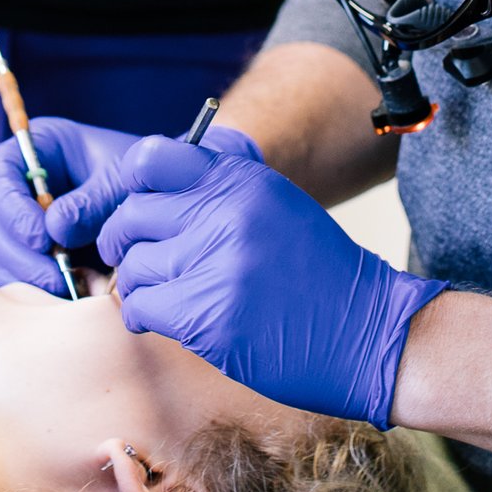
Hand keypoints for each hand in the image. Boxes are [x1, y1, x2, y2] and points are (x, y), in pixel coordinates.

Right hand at [0, 115, 259, 295]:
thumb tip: (52, 229)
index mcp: (38, 150)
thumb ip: (91, 200)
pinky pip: (7, 278)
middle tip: (55, 276)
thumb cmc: (147, 181)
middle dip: (18, 253)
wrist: (167, 207)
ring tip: (65, 289)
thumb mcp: (123, 180)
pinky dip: (29, 291)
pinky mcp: (26, 257)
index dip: (10, 205)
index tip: (40, 235)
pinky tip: (65, 296)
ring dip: (23, 277)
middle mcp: (20, 186)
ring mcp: (19, 223)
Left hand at [98, 137, 443, 425]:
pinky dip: (143, 318)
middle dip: (123, 242)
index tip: (136, 212)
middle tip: (135, 259)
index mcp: (241, 181)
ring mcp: (219, 265)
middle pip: (132, 216)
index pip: (150, 159)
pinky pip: (141, 308)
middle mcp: (227, 214)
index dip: (131, 187)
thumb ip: (218, 191)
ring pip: (134, 267)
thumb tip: (146, 192)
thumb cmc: (317, 273)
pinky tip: (163, 321)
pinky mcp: (211, 316)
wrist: (367, 331)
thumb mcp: (274, 206)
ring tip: (164, 296)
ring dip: (139, 287)